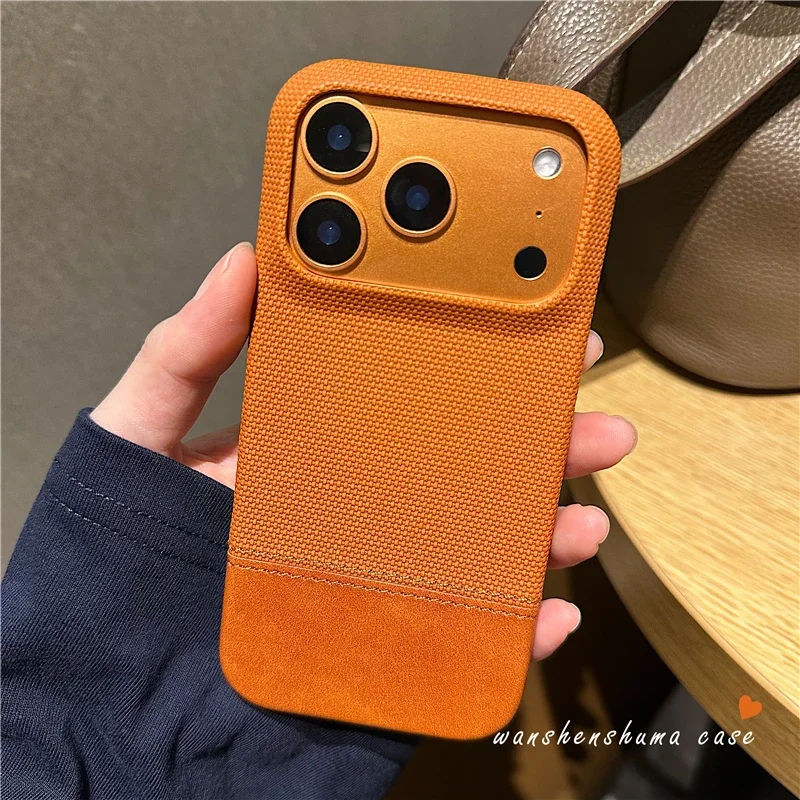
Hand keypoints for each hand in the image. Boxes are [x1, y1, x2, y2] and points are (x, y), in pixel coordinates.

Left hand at [92, 243, 636, 661]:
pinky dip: (513, 630)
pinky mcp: (381, 650)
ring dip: (540, 532)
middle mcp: (357, 512)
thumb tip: (245, 259)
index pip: (405, 399)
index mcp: (313, 455)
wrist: (108, 702)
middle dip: (534, 446)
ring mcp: (374, 582)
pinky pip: (461, 641)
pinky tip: (548, 612)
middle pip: (462, 474)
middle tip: (590, 417)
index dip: (469, 366)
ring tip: (580, 518)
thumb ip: (183, 352)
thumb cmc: (110, 557)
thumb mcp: (138, 434)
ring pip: (477, 551)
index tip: (524, 331)